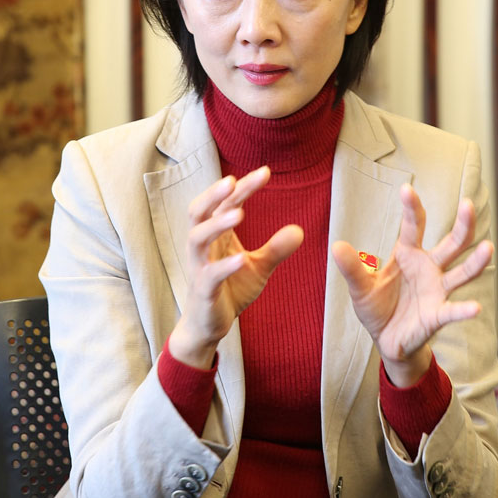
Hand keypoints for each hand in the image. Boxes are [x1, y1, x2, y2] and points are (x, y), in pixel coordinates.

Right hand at [169, 166, 303, 367]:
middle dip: (214, 194)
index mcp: (215, 236)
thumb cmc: (229, 289)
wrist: (209, 325)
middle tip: (233, 179)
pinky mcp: (203, 290)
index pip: (226, 203)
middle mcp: (203, 246)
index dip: (243, 187)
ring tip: (239, 213)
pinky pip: (210, 275)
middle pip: (200, 211)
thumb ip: (275, 248)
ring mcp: (199, 267)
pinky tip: (241, 258)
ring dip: (217, 224)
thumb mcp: (258, 267)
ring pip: (198, 238)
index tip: (265, 172)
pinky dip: (225, 265)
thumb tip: (300, 230)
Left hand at [330, 184, 491, 385]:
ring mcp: (438, 290)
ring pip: (462, 272)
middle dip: (462, 223)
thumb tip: (336, 246)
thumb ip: (352, 268)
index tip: (407, 188)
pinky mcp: (439, 314)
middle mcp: (429, 267)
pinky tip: (473, 308)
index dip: (411, 208)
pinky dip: (464, 309)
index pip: (413, 226)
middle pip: (452, 242)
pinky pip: (453, 310)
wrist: (386, 340)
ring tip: (488, 248)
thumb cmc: (376, 308)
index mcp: (408, 254)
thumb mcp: (360, 288)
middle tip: (467, 204)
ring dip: (476, 261)